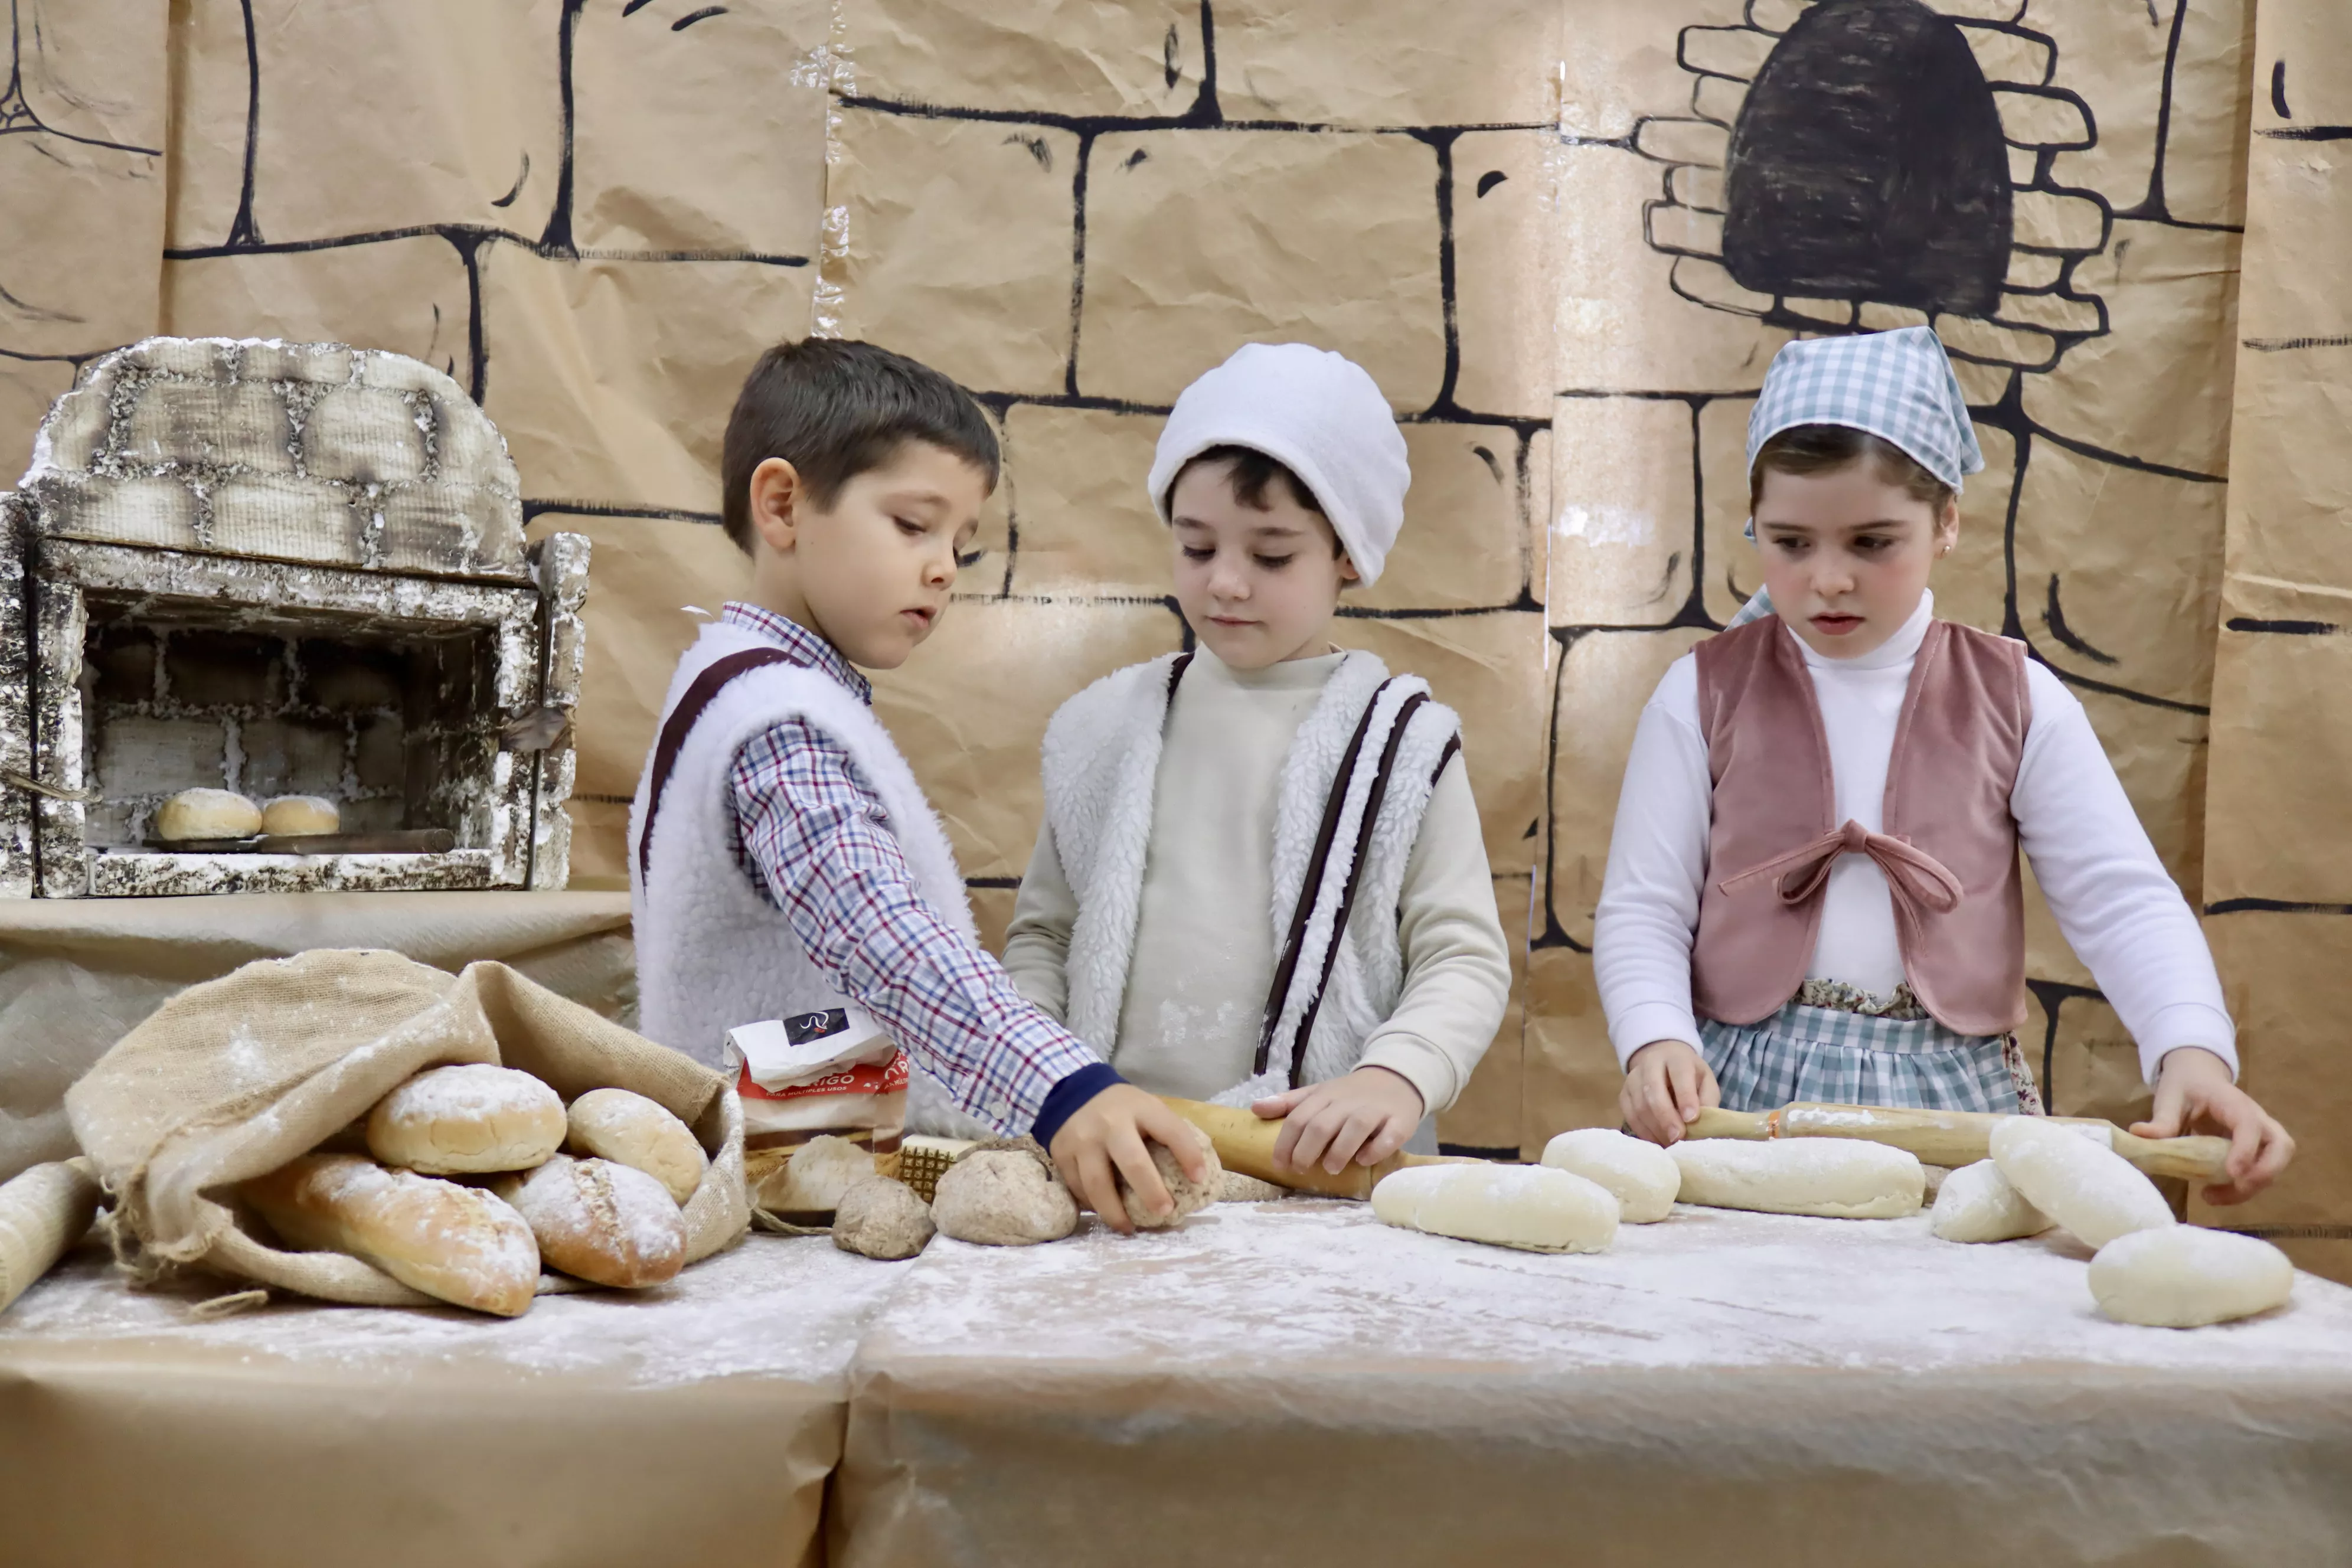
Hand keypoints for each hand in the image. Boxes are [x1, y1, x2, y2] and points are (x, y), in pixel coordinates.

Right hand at [1047, 1083, 1213, 1234]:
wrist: (1072, 1090)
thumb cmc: (1121, 1107)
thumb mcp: (1146, 1107)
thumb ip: (1165, 1132)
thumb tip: (1196, 1175)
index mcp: (1140, 1108)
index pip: (1171, 1131)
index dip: (1189, 1155)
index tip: (1199, 1179)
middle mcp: (1110, 1124)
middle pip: (1133, 1163)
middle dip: (1151, 1192)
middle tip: (1165, 1212)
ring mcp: (1082, 1140)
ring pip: (1097, 1185)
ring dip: (1115, 1212)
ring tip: (1129, 1228)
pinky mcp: (1061, 1154)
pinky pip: (1078, 1188)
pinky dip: (1093, 1205)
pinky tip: (1105, 1211)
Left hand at [1252, 1066, 1425, 1174]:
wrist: (1395, 1078)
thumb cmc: (1350, 1094)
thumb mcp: (1318, 1093)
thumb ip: (1288, 1103)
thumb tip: (1255, 1108)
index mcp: (1324, 1097)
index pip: (1298, 1118)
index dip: (1285, 1143)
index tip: (1279, 1164)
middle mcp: (1347, 1103)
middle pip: (1322, 1125)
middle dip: (1307, 1150)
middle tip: (1301, 1169)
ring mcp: (1374, 1111)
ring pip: (1355, 1128)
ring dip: (1339, 1150)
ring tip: (1330, 1169)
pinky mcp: (1399, 1122)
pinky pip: (1389, 1136)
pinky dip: (1376, 1149)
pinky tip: (1364, 1160)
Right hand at [1620, 1039, 1718, 1145]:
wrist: (1664, 1061)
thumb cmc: (1690, 1077)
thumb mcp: (1706, 1082)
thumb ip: (1707, 1101)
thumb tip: (1702, 1127)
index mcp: (1677, 1058)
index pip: (1679, 1074)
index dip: (1685, 1097)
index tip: (1691, 1119)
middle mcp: (1650, 1063)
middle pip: (1653, 1090)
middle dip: (1666, 1117)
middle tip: (1677, 1137)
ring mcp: (1633, 1078)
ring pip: (1639, 1105)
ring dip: (1655, 1128)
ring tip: (1670, 1143)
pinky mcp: (1623, 1093)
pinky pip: (1630, 1115)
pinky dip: (1644, 1132)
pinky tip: (1657, 1140)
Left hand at [2133, 1047, 2293, 1205]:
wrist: (2198, 1077)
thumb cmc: (2186, 1086)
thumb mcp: (2169, 1098)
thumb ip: (2161, 1119)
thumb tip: (2139, 1134)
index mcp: (2234, 1103)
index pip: (2250, 1124)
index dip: (2246, 1149)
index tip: (2232, 1173)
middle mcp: (2257, 1118)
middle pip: (2282, 1146)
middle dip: (2265, 1172)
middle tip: (2235, 1186)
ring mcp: (2262, 1134)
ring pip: (2276, 1162)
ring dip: (2252, 1186)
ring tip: (2212, 1196)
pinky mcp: (2257, 1149)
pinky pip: (2263, 1170)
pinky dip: (2245, 1187)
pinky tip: (2214, 1193)